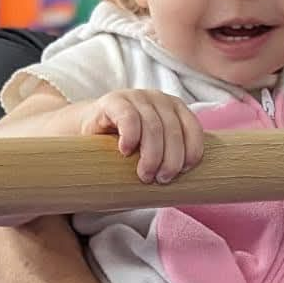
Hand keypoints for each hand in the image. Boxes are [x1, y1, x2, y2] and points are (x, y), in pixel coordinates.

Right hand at [65, 89, 205, 183]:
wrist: (89, 134)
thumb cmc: (128, 150)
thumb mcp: (154, 152)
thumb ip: (171, 159)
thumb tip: (194, 186)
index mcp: (176, 109)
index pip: (193, 129)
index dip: (191, 152)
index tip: (183, 173)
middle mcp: (159, 99)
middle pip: (173, 131)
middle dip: (170, 160)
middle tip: (160, 180)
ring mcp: (137, 97)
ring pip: (153, 127)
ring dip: (152, 155)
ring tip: (144, 175)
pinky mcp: (114, 100)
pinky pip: (129, 118)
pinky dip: (131, 137)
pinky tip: (125, 152)